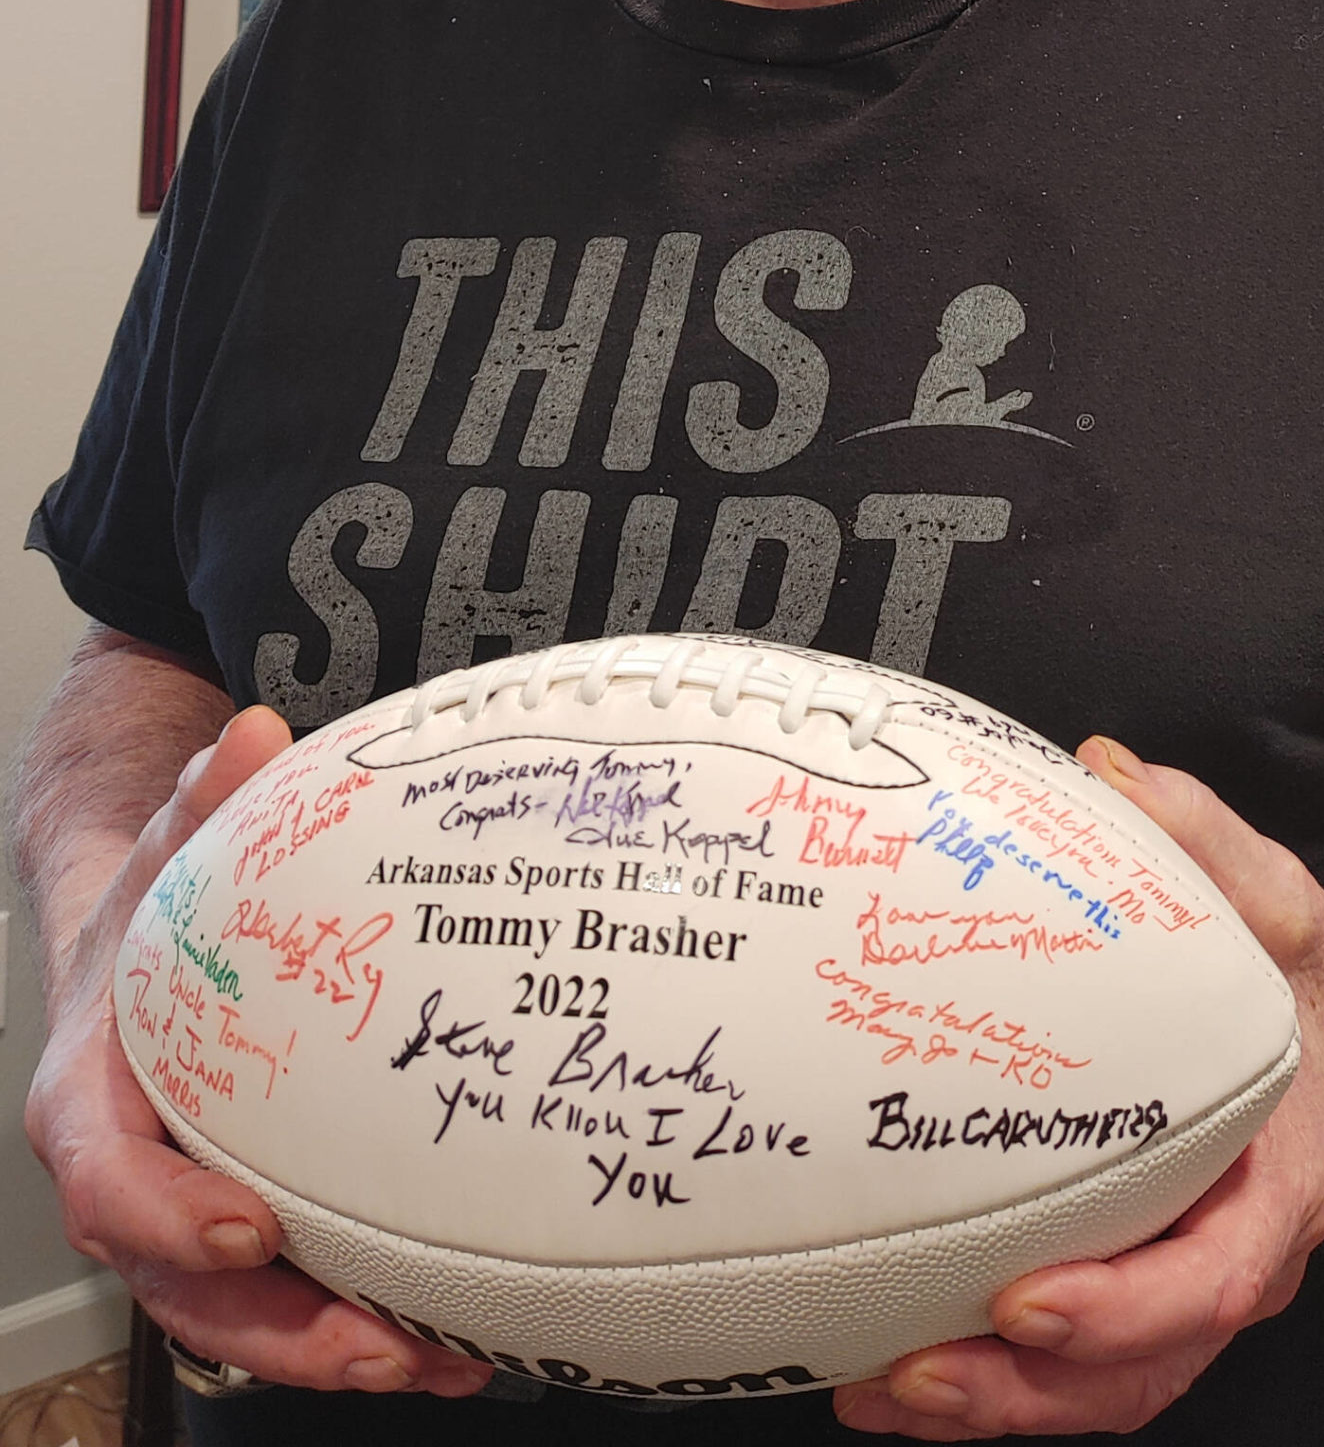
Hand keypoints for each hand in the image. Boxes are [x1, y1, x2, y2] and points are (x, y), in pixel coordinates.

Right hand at [24, 706, 491, 1398]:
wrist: (136, 960)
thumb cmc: (154, 914)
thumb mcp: (167, 854)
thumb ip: (204, 801)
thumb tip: (253, 731)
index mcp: (94, 1103)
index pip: (111, 1182)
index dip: (170, 1219)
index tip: (251, 1232)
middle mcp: (132, 1186)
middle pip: (185, 1292)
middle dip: (278, 1334)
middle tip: (379, 1345)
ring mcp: (189, 1224)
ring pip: (244, 1323)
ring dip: (339, 1354)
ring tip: (443, 1361)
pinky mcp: (248, 1238)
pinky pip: (295, 1304)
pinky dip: (367, 1329)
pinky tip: (461, 1338)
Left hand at [833, 740, 1323, 1437]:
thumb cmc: (1310, 971)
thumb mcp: (1278, 893)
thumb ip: (1198, 832)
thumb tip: (1101, 766)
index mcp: (1284, 1176)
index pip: (1212, 1274)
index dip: (1121, 1305)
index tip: (1027, 1299)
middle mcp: (1244, 1254)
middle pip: (1143, 1365)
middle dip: (1025, 1389)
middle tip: (911, 1371)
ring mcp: (1196, 1282)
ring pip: (1107, 1388)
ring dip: (996, 1404)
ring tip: (878, 1388)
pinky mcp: (1148, 1284)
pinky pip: (1082, 1366)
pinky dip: (1000, 1381)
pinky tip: (898, 1366)